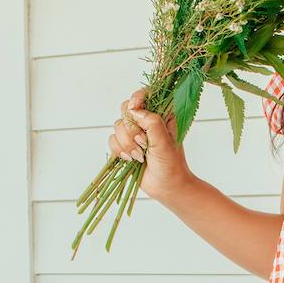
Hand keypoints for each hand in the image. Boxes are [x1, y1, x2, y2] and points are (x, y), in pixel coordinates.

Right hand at [108, 88, 194, 204]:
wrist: (166, 187)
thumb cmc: (171, 165)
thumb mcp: (165, 141)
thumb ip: (152, 122)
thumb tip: (134, 110)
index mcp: (161, 114)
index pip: (145, 94)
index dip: (137, 98)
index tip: (134, 108)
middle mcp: (146, 121)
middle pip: (126, 109)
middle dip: (131, 128)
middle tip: (143, 143)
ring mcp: (134, 133)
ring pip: (117, 126)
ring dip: (127, 143)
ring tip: (139, 156)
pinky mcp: (125, 145)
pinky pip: (112, 140)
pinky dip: (119, 150)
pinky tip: (131, 159)